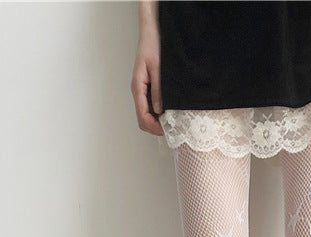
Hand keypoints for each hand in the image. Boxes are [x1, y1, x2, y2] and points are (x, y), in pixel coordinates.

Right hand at [131, 21, 162, 135]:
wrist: (152, 32)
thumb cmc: (153, 46)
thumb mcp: (158, 69)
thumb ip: (158, 90)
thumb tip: (160, 111)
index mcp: (138, 87)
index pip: (142, 116)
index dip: (154, 127)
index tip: (166, 131)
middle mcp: (138, 91)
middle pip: (143, 119)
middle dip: (155, 127)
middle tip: (171, 129)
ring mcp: (143, 90)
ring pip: (147, 114)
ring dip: (157, 121)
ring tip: (172, 122)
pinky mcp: (148, 87)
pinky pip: (151, 106)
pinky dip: (159, 113)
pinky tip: (169, 111)